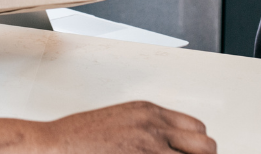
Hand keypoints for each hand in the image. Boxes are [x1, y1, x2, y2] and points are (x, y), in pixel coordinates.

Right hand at [0, 101, 216, 153]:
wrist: (56, 145)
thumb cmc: (79, 136)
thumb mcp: (121, 120)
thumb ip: (148, 128)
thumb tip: (165, 144)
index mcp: (149, 112)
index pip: (196, 127)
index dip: (197, 146)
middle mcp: (154, 127)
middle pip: (205, 145)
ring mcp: (150, 148)